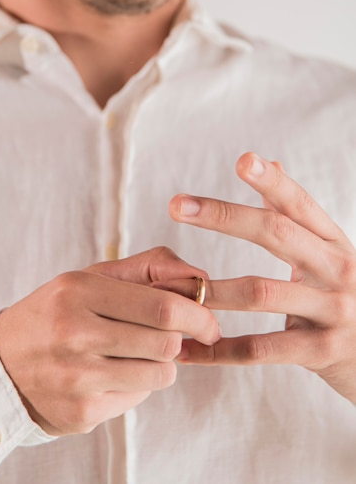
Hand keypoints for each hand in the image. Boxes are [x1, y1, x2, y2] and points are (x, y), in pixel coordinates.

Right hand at [0, 247, 218, 434]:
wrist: (2, 365)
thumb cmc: (59, 313)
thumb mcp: (92, 278)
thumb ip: (149, 268)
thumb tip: (201, 278)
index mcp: (78, 292)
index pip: (161, 307)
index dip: (198, 315)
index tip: (209, 322)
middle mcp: (74, 334)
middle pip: (166, 343)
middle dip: (181, 339)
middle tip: (172, 335)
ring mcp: (77, 378)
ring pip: (160, 374)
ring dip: (161, 363)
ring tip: (135, 352)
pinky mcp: (82, 412)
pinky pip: (139, 398)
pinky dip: (137, 384)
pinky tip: (111, 373)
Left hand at [166, 152, 355, 401]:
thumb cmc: (342, 295)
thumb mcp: (329, 252)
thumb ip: (297, 213)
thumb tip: (272, 160)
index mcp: (333, 242)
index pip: (299, 204)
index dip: (272, 182)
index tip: (242, 160)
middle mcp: (336, 270)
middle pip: (276, 233)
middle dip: (224, 216)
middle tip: (177, 205)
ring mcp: (332, 311)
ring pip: (261, 292)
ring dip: (212, 291)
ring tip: (172, 289)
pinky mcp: (321, 351)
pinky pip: (261, 349)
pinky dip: (220, 350)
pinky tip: (188, 349)